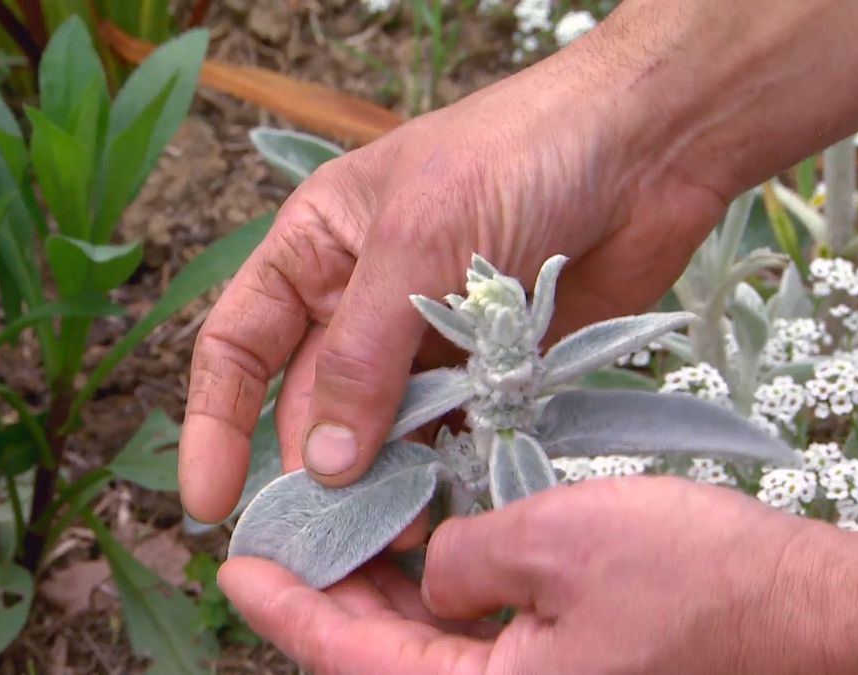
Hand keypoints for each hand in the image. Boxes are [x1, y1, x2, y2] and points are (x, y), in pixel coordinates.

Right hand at [179, 44, 726, 521]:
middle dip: (311, 470)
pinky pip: (449, 433)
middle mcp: (359, 300)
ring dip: (381, 481)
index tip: (209, 502)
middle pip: (311, 403)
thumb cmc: (516, 154)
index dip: (214, 422)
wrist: (649, 146)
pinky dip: (442, 471)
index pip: (238, 345)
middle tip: (321, 542)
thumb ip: (363, 356)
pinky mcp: (489, 367)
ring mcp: (425, 337)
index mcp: (315, 249)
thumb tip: (325, 464)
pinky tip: (443, 507)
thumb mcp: (417, 244)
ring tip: (390, 535)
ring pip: (382, 429)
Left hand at [220, 477, 857, 673]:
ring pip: (425, 647)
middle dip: (330, 593)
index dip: (288, 609)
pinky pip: (475, 639)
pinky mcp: (564, 670)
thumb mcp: (553, 542)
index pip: (352, 658)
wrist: (805, 616)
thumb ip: (462, 559)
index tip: (237, 566)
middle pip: (380, 658)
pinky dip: (440, 592)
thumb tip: (432, 573)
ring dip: (384, 588)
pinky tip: (426, 537)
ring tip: (345, 523)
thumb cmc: (691, 582)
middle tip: (282, 533)